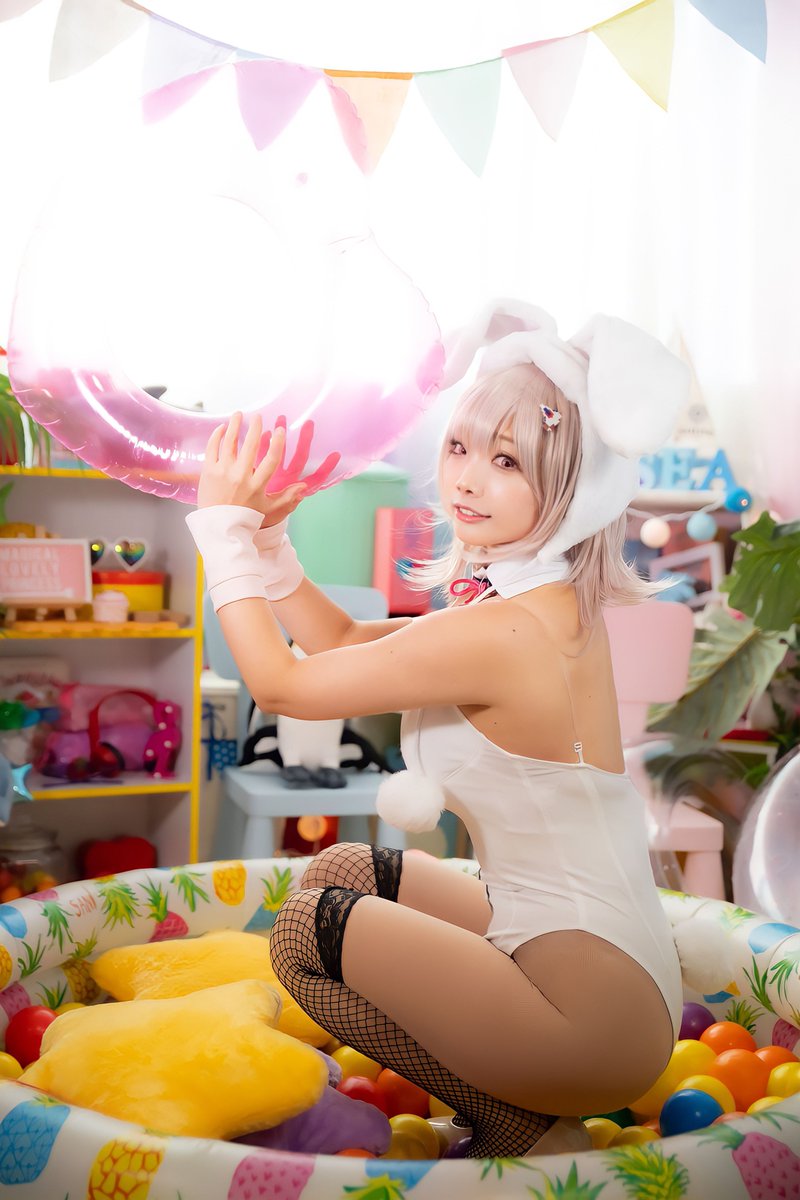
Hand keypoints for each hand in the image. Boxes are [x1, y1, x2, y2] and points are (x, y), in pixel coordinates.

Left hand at [197, 413, 339, 527]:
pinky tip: (222, 428)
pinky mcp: (208, 472)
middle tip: (258, 416)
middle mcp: (240, 476)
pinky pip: (212, 448)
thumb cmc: (246, 517)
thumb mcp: (270, 509)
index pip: (271, 460)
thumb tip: (305, 487)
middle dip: (255, 427)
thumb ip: (288, 497)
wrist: (218, 527)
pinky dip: (217, 435)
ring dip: (234, 425)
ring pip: (229, 442)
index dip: (277, 443)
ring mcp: (222, 472)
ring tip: (238, 414)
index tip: (279, 430)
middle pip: (250, 445)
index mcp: (257, 485)